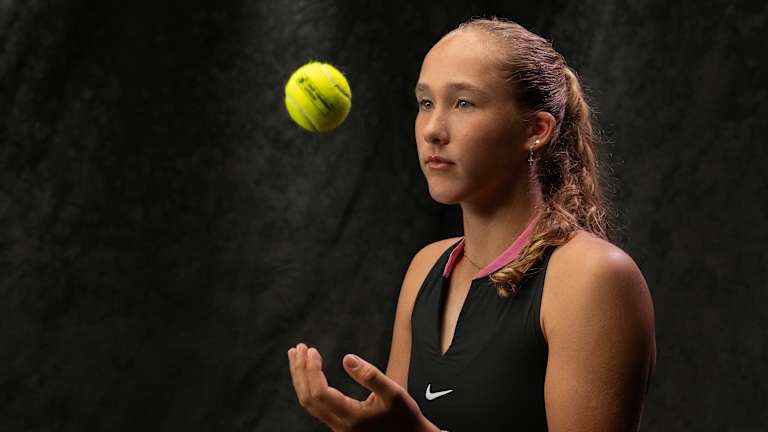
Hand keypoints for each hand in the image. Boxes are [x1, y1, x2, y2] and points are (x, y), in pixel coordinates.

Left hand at [287, 342, 435, 431]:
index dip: (311, 370)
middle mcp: (340, 425)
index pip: (319, 393)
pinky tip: (308, 373)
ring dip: (300, 378)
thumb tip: (347, 358)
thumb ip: (370, 375)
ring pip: (309, 403)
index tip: (312, 350)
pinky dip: (307, 385)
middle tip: (298, 348)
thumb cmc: (404, 416)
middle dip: (299, 371)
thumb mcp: (393, 392)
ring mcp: (338, 427)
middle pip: (307, 398)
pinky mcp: (339, 424)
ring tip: (297, 356)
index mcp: (351, 417)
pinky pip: (315, 405)